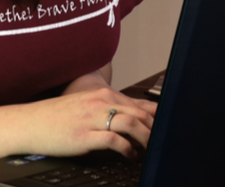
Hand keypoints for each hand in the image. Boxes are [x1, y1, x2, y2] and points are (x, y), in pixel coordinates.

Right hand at [0, 87, 156, 158]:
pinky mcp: (85, 136)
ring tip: (149, 147)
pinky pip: (114, 140)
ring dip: (145, 137)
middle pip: (139, 113)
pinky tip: (130, 154)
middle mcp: (102, 103)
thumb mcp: (91, 104)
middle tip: (160, 139)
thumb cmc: (63, 114)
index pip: (139, 104)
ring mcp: (94, 119)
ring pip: (131, 124)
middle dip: (153, 127)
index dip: (156, 116)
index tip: (165, 125)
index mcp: (105, 95)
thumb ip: (114, 107)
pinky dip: (127, 148)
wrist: (34, 121)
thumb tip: (139, 114)